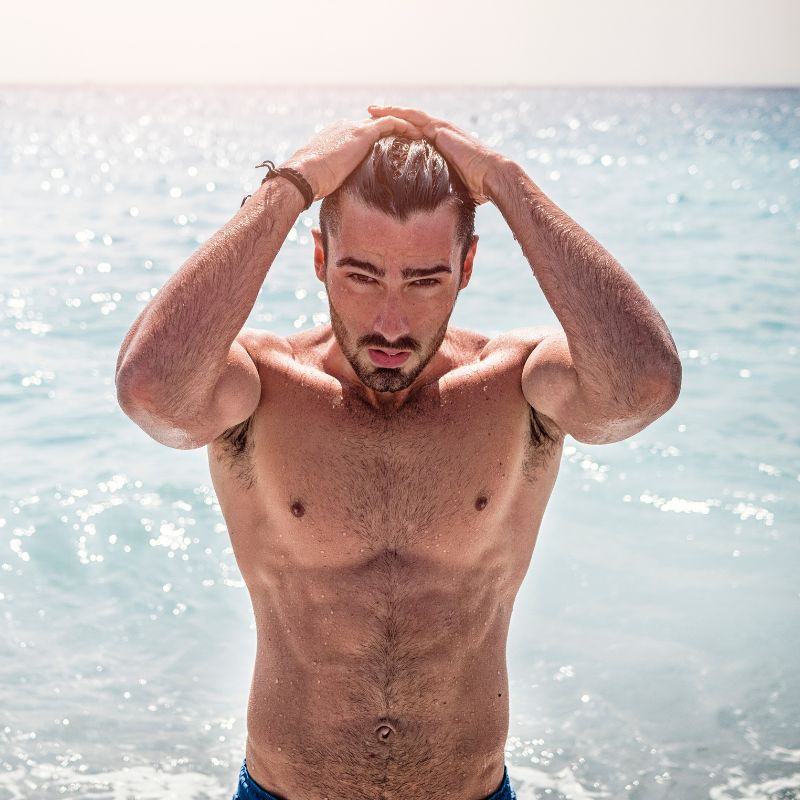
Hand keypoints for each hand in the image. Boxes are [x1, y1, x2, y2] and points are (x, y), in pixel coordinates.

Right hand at [282, 115, 424, 200]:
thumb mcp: (327, 180)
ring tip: (419, 137)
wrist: (303, 175)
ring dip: (403, 127)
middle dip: (393, 132)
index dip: (378, 142)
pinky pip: (390, 124)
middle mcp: (345, 127)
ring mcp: (353, 128)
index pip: (361, 135)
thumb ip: (338, 181)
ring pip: (385, 121)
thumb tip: (344, 198)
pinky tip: (417, 136)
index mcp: (336, 137)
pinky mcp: (361, 133)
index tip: (392, 151)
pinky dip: (404, 127)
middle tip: (411, 142)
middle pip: (375, 126)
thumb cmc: (311, 185)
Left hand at [367, 105, 502, 204]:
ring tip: (371, 110)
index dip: (397, 133)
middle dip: (388, 119)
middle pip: (408, 122)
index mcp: (441, 145)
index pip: (414, 135)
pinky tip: (384, 113)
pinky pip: (416, 118)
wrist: (490, 176)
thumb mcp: (450, 187)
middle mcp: (440, 133)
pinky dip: (399, 114)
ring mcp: (440, 129)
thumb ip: (438, 190)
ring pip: (409, 116)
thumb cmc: (476, 187)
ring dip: (390, 112)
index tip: (380, 135)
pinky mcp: (441, 129)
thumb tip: (428, 210)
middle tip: (368, 116)